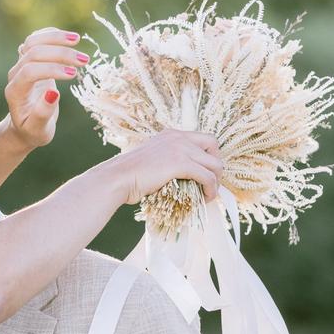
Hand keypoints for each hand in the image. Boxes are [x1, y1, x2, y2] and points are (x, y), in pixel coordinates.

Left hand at [4, 27, 88, 149]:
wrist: (25, 124)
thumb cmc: (33, 130)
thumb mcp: (38, 130)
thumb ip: (42, 114)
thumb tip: (53, 93)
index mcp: (15, 92)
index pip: (30, 72)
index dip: (52, 69)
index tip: (73, 74)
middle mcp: (15, 75)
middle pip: (33, 53)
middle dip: (59, 54)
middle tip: (84, 60)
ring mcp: (20, 65)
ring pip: (32, 41)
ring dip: (55, 38)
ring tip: (77, 40)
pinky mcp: (28, 59)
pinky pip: (35, 40)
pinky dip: (51, 34)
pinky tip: (68, 37)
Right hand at [98, 130, 222, 204]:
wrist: (116, 179)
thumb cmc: (128, 175)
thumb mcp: (150, 159)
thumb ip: (165, 160)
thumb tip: (176, 175)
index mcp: (171, 134)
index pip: (203, 138)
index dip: (209, 155)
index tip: (206, 171)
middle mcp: (178, 137)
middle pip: (213, 146)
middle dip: (216, 165)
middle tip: (211, 182)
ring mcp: (180, 149)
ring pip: (214, 164)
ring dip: (216, 181)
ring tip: (209, 194)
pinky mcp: (180, 164)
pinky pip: (207, 177)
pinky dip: (210, 189)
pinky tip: (205, 198)